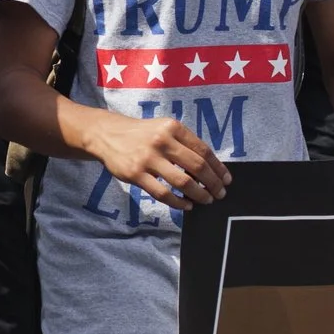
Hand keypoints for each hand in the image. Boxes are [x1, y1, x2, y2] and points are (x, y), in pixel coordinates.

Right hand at [87, 112, 229, 210]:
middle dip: (213, 183)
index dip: (218, 168)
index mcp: (173, 128)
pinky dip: (178, 202)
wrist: (107, 134)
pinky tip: (186, 205)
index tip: (226, 180)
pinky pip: (162, 193)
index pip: (204, 150)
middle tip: (219, 194)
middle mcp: (161, 141)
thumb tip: (210, 169)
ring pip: (182, 182)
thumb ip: (184, 144)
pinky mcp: (135, 174)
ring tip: (205, 200)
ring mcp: (148, 158)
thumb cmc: (142, 134)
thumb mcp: (163, 129)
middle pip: (197, 167)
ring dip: (199, 194)